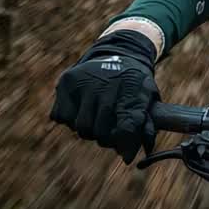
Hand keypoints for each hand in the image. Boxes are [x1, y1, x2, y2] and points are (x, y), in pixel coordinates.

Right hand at [50, 29, 158, 163]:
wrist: (119, 52)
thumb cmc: (134, 84)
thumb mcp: (147, 98)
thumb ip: (144, 125)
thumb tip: (133, 156)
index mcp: (132, 89)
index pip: (127, 127)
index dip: (126, 145)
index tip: (126, 155)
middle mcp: (106, 84)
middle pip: (100, 132)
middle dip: (106, 138)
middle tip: (109, 132)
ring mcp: (83, 82)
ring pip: (80, 127)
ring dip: (88, 129)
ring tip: (96, 116)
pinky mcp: (65, 82)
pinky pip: (61, 118)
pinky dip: (70, 119)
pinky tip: (81, 107)